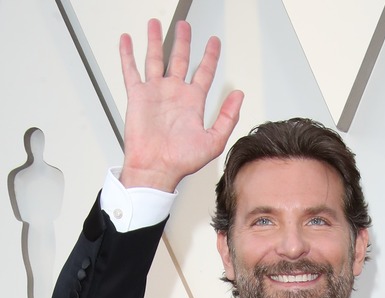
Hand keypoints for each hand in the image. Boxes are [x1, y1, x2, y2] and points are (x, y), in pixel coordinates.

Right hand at [119, 19, 243, 191]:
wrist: (156, 168)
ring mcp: (155, 93)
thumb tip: (239, 95)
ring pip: (155, 59)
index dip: (210, 56)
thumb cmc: (182, 160)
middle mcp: (174, 94)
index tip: (214, 42)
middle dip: (183, 41)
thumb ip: (228, 116)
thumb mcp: (215, 140)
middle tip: (186, 26)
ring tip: (156, 24)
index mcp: (193, 102)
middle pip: (180, 59)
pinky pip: (131, 71)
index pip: (204, 72)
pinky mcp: (138, 96)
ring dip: (155, 41)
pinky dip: (128, 54)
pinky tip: (127, 40)